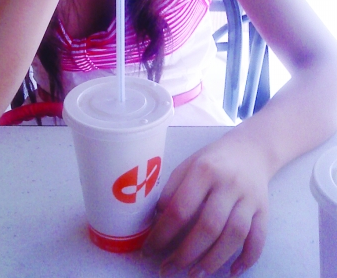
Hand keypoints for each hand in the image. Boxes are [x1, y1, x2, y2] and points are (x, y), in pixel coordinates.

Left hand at [144, 135, 269, 276]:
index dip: (163, 233)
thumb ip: (172, 190)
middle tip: (170, 269)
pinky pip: (258, 238)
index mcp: (204, 170)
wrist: (251, 149)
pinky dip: (247, 258)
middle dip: (187, 253)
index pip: (180, 208)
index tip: (150, 250)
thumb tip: (157, 221)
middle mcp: (228, 184)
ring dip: (214, 259)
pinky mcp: (264, 209)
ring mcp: (248, 198)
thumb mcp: (188, 165)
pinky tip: (231, 271)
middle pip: (209, 225)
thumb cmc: (213, 160)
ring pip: (234, 235)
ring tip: (195, 274)